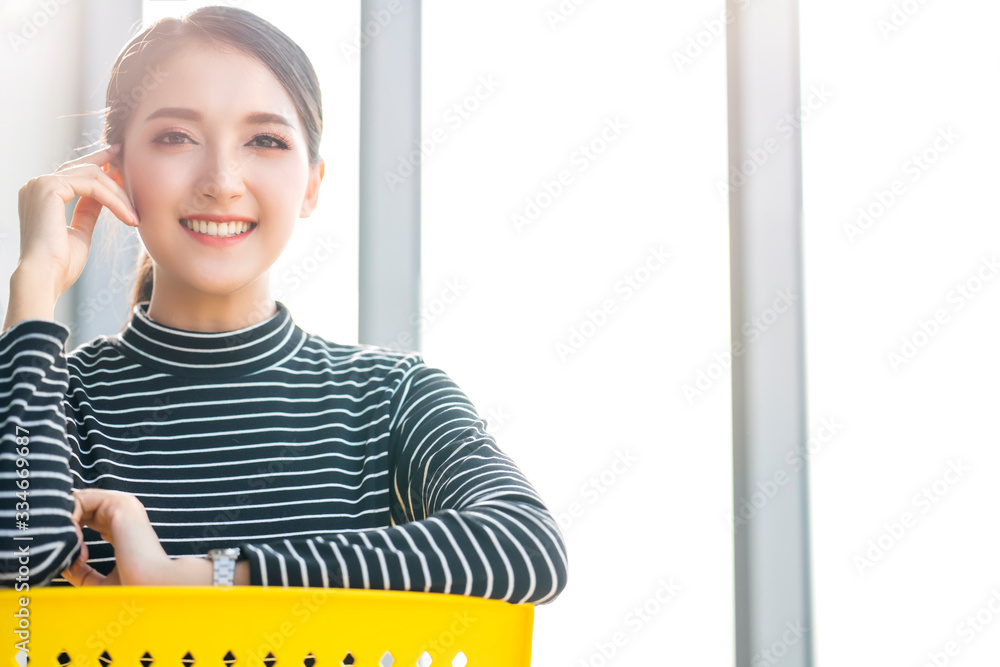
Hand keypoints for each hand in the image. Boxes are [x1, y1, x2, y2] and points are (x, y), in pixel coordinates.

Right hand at [16, 144, 137, 299]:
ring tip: (134, 214)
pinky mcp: (49, 187)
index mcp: (40, 196)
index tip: (117, 161)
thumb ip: (88, 211)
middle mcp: (37, 185)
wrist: (44, 277)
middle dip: (111, 168)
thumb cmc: (60, 265)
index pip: (73, 173)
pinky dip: (113, 199)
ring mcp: (41, 184)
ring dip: (118, 195)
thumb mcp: (80, 232)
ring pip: (92, 176)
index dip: (98, 164)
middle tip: (130, 167)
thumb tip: (103, 198)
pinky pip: (92, 185)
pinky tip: (127, 215)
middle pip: (83, 168)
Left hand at [61, 488, 171, 585]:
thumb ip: (83, 575)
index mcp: (123, 528)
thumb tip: (65, 566)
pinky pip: (80, 499)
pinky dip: (68, 519)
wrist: (150, 587)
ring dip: (64, 523)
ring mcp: (122, 505)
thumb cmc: (132, 588)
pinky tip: (73, 540)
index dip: (70, 536)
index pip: (88, 518)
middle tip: (64, 551)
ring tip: (69, 547)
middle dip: (63, 528)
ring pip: (77, 500)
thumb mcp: (101, 583)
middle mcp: (123, 513)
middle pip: (79, 507)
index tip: (72, 563)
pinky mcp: (118, 503)